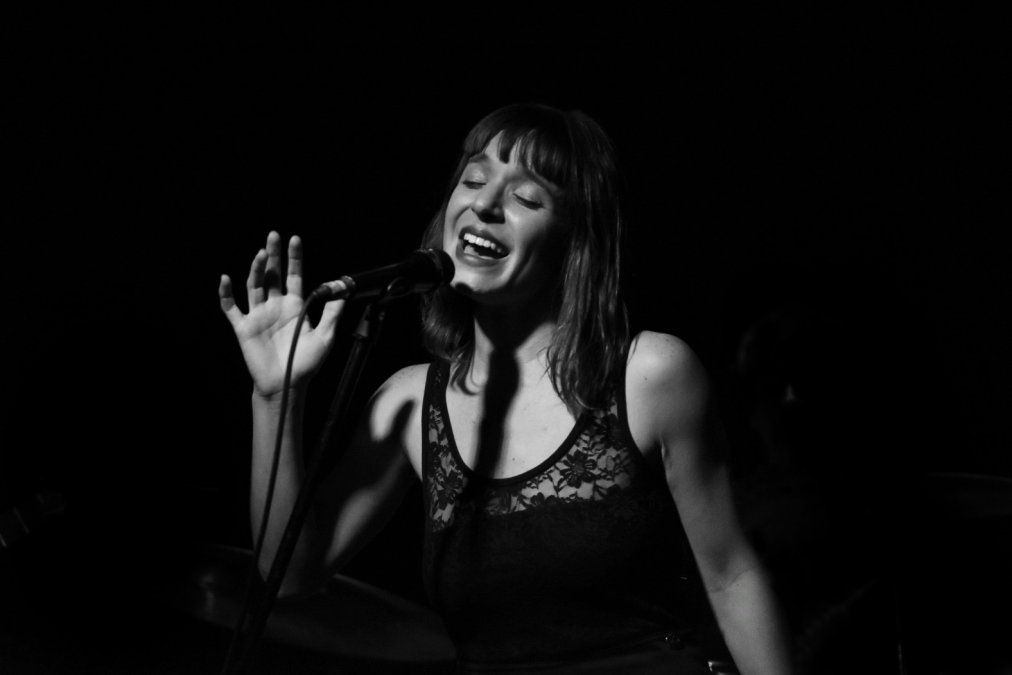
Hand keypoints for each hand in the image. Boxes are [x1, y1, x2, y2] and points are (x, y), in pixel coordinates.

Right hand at [219, 231, 342, 397]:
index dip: (294, 258)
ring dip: (256, 269)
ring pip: (254, 286)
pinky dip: (226, 293)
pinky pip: (231, 308)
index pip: (294, 275)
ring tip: (261, 254)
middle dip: (274, 255)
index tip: (295, 240)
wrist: (286, 384)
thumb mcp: (325, 337)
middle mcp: (275, 306)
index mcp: (294, 306)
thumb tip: (343, 293)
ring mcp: (258, 315)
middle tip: (273, 235)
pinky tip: (226, 278)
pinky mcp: (244, 327)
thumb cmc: (305, 362)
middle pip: (273, 274)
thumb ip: (332, 314)